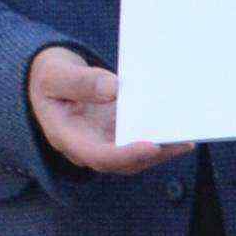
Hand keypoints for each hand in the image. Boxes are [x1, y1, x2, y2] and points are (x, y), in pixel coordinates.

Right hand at [27, 45, 181, 176]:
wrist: (46, 79)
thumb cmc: (48, 76)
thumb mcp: (55, 74)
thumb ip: (81, 82)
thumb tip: (114, 89)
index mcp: (68, 137)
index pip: (99, 156)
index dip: (127, 154)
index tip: (152, 145)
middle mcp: (88, 146)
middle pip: (125, 161)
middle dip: (156, 153)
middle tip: (184, 140)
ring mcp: (103, 141)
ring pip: (137, 154)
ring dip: (164, 147)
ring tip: (189, 134)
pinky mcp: (116, 132)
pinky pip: (140, 138)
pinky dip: (159, 134)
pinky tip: (179, 123)